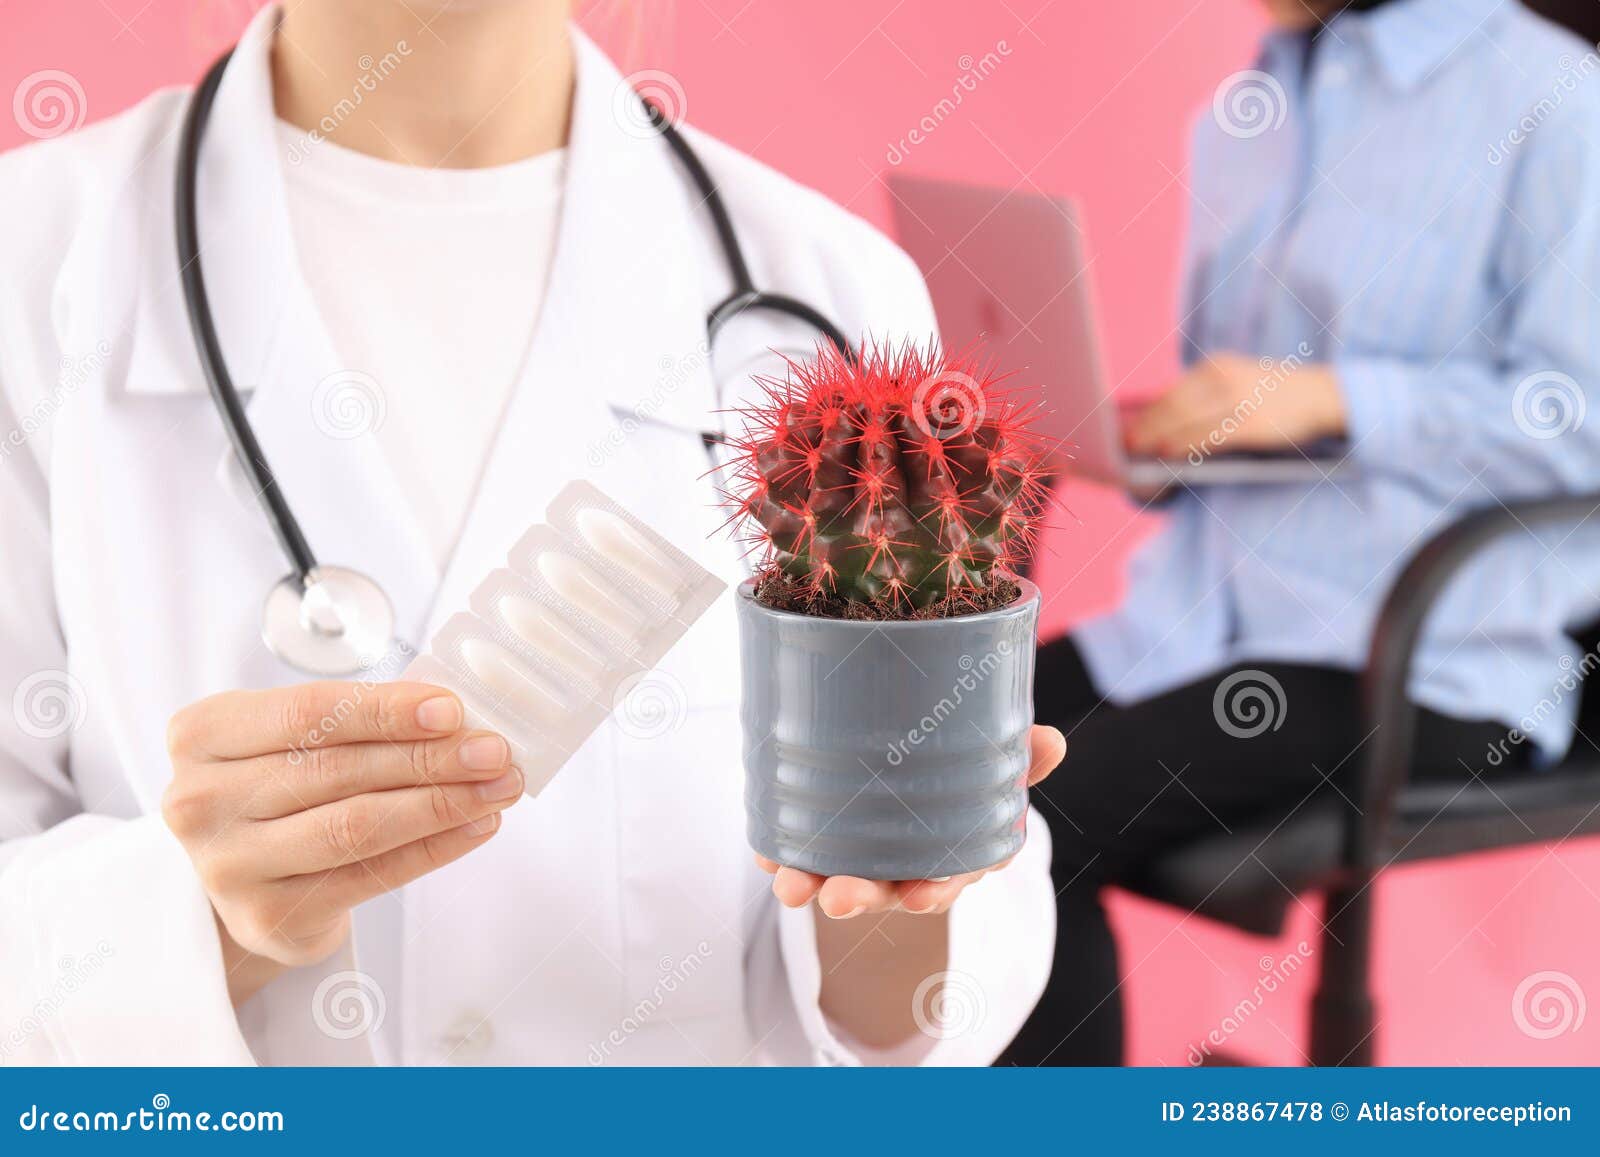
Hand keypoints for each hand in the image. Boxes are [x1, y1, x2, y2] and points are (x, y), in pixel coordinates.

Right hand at [161, 681, 522, 1004]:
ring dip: (441, 803)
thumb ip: (356, 719)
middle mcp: (202, 800)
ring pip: (357, 825)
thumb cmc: (276, 787)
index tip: (452, 709)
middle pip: (339, 769)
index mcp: (202, 734)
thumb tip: (457, 716)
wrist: (242, 877)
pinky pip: (371, 875)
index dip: (387, 710)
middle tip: (493, 751)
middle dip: (430, 757)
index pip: (307, 712)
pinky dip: (434, 848)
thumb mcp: (292, 737)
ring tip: (497, 787)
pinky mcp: (268, 916)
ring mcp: (229, 865)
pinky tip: (476, 825)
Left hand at [758, 724, 1066, 915]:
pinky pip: (797, 856)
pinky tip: (765, 849)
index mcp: (953, 855)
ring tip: (792, 887)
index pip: (949, 880)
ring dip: (812, 885)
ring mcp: (859, 860)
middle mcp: (904, 868)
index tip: (921, 897)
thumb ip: (1019, 757)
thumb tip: (1055, 740)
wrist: (906, 776)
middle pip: (884, 890)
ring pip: (835, 879)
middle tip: (839, 898)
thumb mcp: (993, 768)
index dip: (936, 891)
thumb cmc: (959, 780)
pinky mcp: (820, 845)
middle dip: (860, 897)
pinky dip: (780, 854)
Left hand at [1123, 353, 1345, 459]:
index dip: (1145, 414)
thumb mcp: (1238, 383)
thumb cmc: (1275, 396)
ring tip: (1139, 453)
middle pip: (1171, 406)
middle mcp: (1223, 379)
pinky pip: (1209, 436)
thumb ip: (1205, 397)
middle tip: (1125, 446)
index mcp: (1216, 367)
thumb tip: (1165, 424)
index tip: (1124, 430)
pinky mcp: (1251, 424)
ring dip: (1157, 438)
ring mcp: (1238, 401)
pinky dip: (1184, 445)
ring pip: (1185, 421)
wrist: (1326, 394)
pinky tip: (1167, 454)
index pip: (1171, 393)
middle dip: (1145, 428)